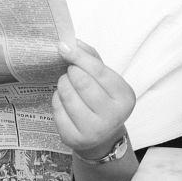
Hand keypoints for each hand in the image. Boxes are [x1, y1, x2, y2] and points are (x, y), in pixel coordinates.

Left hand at [53, 41, 135, 159]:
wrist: (101, 136)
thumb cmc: (102, 99)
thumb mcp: (104, 78)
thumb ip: (91, 57)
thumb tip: (72, 42)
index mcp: (124, 96)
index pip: (98, 70)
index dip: (79, 56)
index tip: (64, 47)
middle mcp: (113, 116)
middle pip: (82, 82)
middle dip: (70, 72)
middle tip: (70, 72)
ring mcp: (94, 130)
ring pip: (67, 95)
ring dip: (62, 85)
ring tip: (67, 85)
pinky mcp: (74, 138)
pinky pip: (57, 109)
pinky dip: (57, 99)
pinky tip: (64, 101)